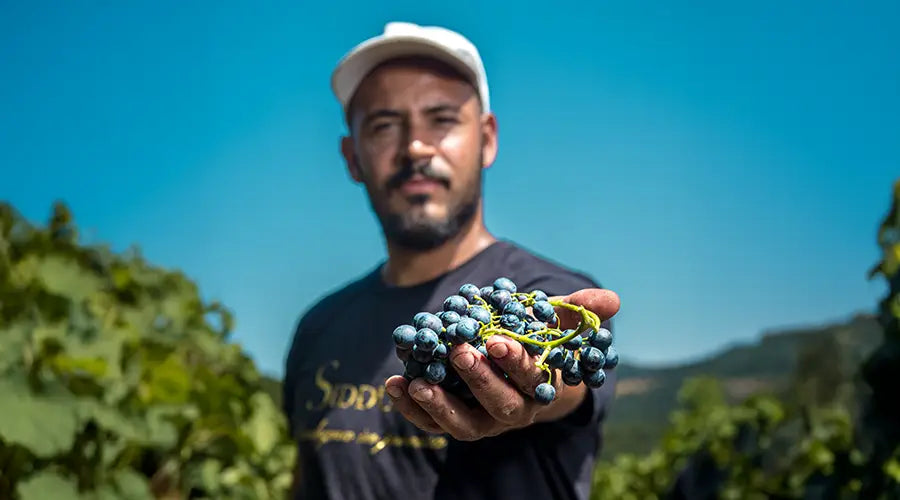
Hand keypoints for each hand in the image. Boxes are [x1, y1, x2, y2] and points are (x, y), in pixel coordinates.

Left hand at [384, 288, 619, 440]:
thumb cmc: (536, 340)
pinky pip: (431, 423)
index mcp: (539, 387)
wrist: (514, 368)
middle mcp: (513, 411)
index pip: (532, 379)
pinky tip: (393, 384)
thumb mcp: (556, 321)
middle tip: (459, 353)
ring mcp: (481, 420)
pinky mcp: (452, 421)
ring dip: (438, 406)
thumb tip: (611, 299)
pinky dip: (410, 409)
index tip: (498, 340)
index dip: (516, 362)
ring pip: (463, 425)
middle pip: (499, 406)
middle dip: (479, 381)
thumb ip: (578, 310)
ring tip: (414, 383)